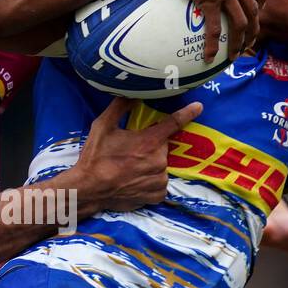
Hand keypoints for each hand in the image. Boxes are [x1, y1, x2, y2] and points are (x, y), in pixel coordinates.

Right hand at [70, 96, 203, 211]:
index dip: (187, 113)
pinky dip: (151, 182)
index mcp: (149, 141)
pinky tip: (135, 181)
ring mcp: (159, 179)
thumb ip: (119, 107)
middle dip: (150, 147)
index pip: (173, 123)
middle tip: (130, 152)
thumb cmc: (95, 157)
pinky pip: (159, 184)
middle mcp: (159, 160)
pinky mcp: (157, 195)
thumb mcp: (102, 126)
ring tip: (130, 169)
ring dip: (150, 165)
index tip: (198, 107)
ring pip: (161, 166)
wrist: (89, 189)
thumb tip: (131, 92)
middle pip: (162, 147)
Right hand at [162, 0, 265, 60]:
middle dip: (254, 29)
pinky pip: (214, 28)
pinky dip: (213, 44)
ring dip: (239, 42)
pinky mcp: (210, 0)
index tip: (259, 12)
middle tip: (249, 41)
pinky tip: (209, 56)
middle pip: (253, 10)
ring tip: (234, 55)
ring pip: (240, 23)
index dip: (261, 2)